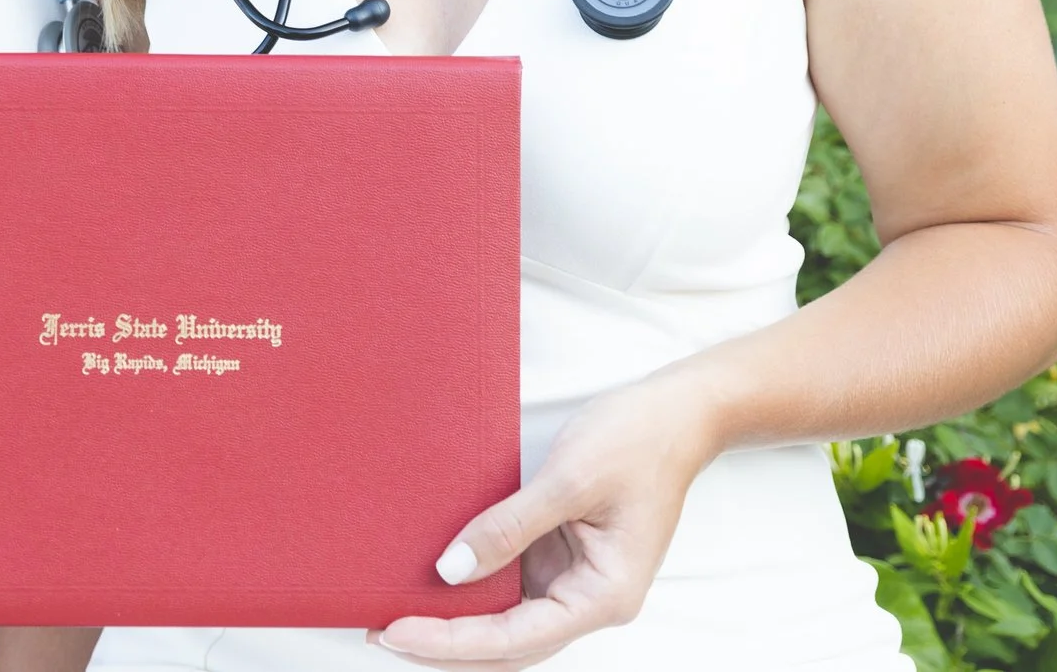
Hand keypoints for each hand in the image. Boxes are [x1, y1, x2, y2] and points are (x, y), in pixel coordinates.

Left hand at [370, 375, 718, 667]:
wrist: (676, 412)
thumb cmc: (637, 441)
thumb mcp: (567, 481)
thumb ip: (508, 528)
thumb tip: (451, 571)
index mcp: (603, 596)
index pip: (515, 639)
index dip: (452, 641)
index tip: (397, 631)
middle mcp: (588, 598)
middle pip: (508, 644)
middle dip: (446, 644)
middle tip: (380, 628)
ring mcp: (574, 579)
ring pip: (506, 620)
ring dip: (455, 621)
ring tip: (394, 610)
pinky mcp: (560, 554)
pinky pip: (510, 584)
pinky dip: (472, 588)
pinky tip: (432, 578)